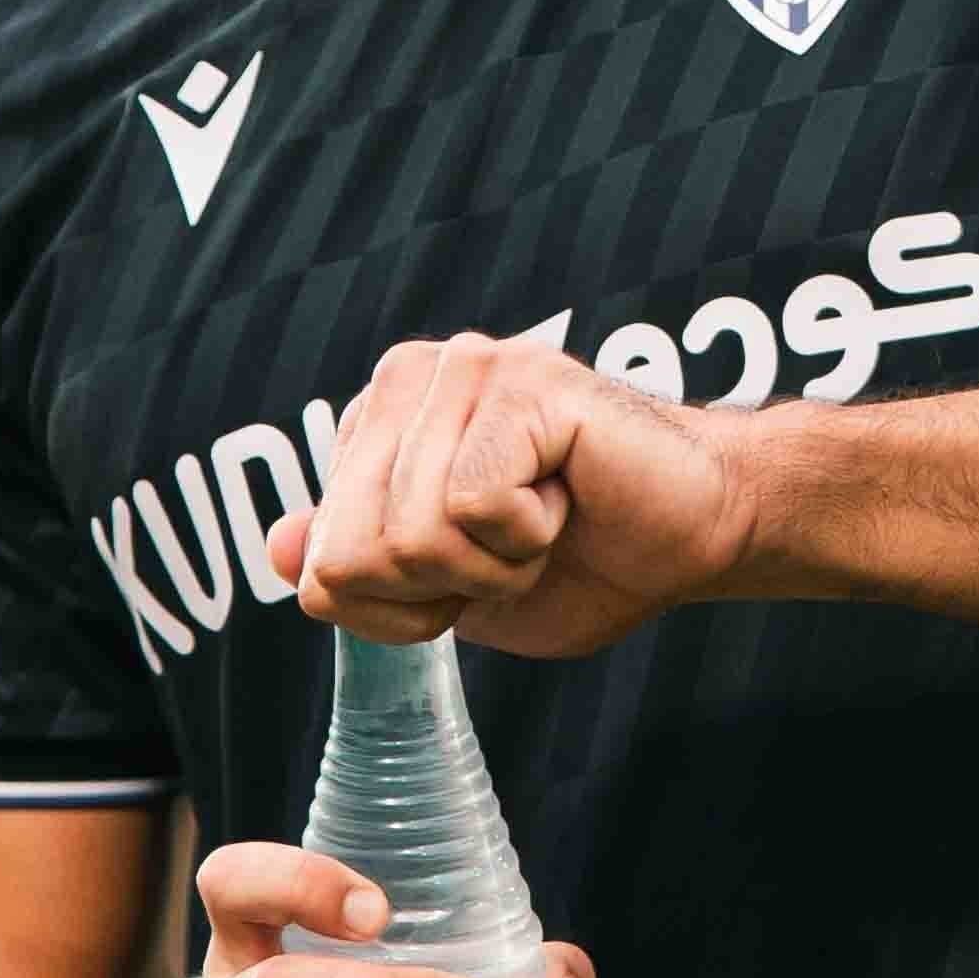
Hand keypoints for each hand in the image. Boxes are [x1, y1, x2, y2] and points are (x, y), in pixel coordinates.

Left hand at [282, 333, 758, 657]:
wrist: (697, 534)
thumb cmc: (580, 559)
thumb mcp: (448, 589)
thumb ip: (362, 568)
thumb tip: (281, 550)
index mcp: (375, 425)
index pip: (321, 567)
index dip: (402, 608)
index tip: (470, 573)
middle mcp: (406, 380)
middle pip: (353, 553)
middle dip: (439, 588)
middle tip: (510, 551)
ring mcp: (462, 369)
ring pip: (411, 533)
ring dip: (493, 563)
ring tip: (542, 519)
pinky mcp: (520, 382)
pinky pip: (474, 505)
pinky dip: (526, 535)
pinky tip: (564, 496)